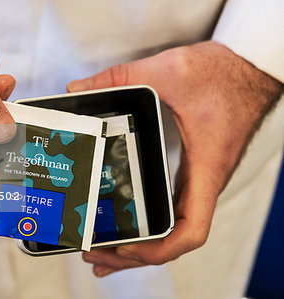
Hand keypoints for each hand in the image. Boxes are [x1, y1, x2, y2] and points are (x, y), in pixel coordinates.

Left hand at [67, 41, 282, 276]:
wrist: (247, 69)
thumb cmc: (222, 75)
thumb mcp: (168, 71)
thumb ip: (120, 77)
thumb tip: (77, 89)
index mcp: (204, 167)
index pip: (192, 229)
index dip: (160, 248)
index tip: (125, 249)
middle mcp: (202, 182)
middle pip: (173, 239)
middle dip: (134, 255)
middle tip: (94, 255)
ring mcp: (196, 180)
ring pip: (171, 229)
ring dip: (140, 246)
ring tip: (102, 254)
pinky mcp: (190, 172)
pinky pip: (171, 211)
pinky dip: (149, 226)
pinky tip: (127, 228)